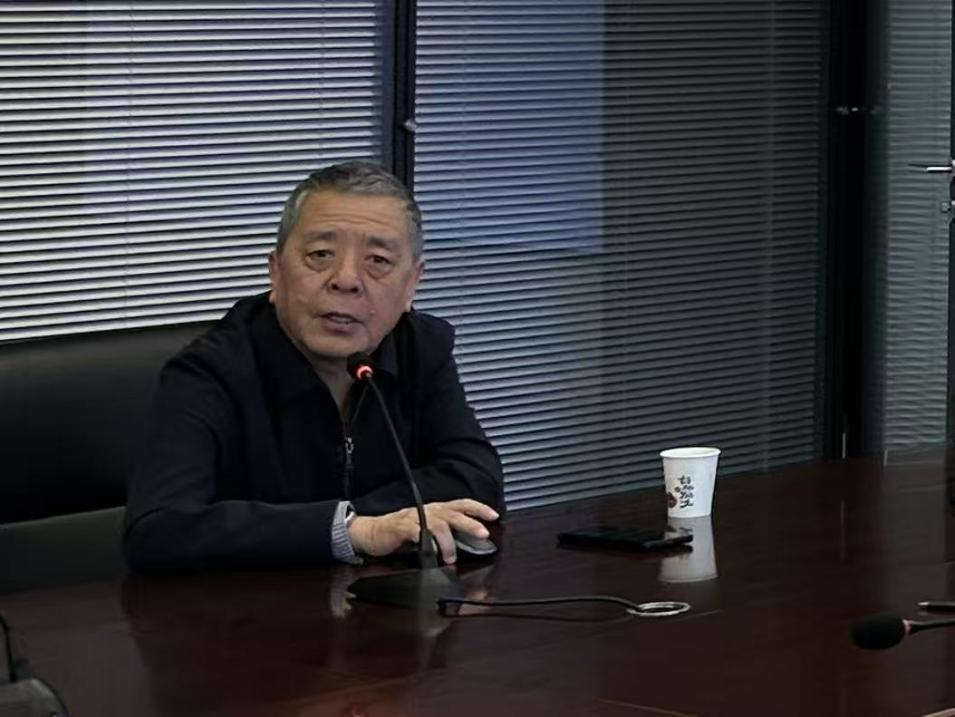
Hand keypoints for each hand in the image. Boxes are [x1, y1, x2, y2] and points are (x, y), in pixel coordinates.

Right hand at [348, 499, 498, 563]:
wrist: (371, 532)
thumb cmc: (400, 532)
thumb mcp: (425, 529)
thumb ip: (443, 533)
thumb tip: (465, 544)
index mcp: (435, 510)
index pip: (461, 504)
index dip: (478, 508)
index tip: (494, 515)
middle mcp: (428, 511)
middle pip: (453, 514)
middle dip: (470, 523)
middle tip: (483, 533)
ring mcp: (415, 518)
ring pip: (438, 525)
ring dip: (448, 542)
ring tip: (451, 558)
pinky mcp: (402, 528)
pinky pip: (418, 534)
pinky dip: (427, 544)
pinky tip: (431, 553)